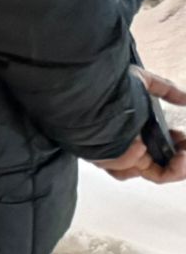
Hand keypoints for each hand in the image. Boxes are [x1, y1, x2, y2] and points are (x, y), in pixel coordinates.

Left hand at [96, 69, 185, 183]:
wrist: (77, 82)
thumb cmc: (103, 82)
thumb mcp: (139, 81)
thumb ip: (164, 89)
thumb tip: (185, 98)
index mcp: (134, 134)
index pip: (159, 155)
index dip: (179, 154)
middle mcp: (124, 147)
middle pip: (155, 170)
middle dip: (178, 166)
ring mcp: (112, 153)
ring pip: (142, 171)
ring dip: (168, 167)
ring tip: (181, 155)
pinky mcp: (98, 154)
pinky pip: (120, 168)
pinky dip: (134, 159)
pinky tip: (142, 146)